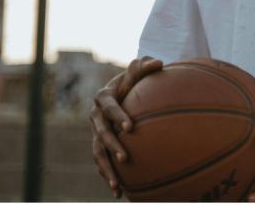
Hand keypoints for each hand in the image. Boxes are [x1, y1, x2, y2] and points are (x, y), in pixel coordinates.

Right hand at [90, 56, 162, 198]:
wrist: (121, 90)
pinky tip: (119, 191)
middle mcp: (96, 116)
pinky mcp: (100, 144)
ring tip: (117, 185)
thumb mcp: (137, 70)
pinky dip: (108, 175)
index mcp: (103, 97)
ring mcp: (96, 132)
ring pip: (98, 152)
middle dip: (112, 146)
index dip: (118, 116)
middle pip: (101, 133)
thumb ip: (145, 66)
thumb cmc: (132, 79)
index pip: (109, 107)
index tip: (131, 127)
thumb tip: (158, 63)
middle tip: (126, 157)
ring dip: (106, 169)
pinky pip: (101, 161)